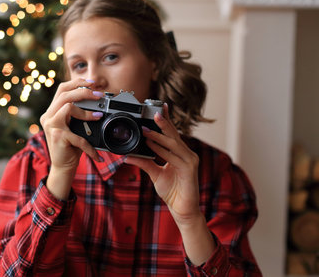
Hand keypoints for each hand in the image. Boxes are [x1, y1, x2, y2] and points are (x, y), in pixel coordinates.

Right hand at [40, 79, 102, 198]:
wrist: (62, 167)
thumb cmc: (71, 146)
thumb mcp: (75, 127)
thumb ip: (80, 114)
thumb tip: (97, 102)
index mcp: (52, 111)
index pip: (62, 89)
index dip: (76, 82)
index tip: (92, 83)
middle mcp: (48, 116)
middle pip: (64, 94)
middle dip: (84, 91)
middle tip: (99, 95)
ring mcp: (51, 125)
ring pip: (68, 106)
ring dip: (86, 111)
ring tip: (98, 116)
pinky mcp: (57, 136)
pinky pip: (77, 135)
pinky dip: (89, 145)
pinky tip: (96, 153)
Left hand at [125, 104, 200, 224]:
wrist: (183, 210)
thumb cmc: (173, 192)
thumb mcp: (155, 174)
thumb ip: (144, 163)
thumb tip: (128, 156)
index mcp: (180, 153)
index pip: (172, 134)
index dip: (166, 121)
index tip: (160, 108)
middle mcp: (187, 154)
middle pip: (174, 135)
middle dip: (164, 123)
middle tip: (153, 112)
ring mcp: (190, 161)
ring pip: (173, 144)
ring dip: (159, 136)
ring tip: (147, 129)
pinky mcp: (190, 169)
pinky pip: (174, 157)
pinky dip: (162, 151)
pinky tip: (152, 146)